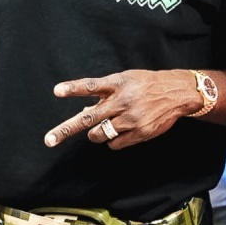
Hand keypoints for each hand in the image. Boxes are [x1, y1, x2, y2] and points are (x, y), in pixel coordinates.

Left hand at [44, 69, 195, 149]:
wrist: (176, 93)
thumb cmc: (147, 85)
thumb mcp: (126, 80)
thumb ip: (105, 95)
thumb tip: (84, 113)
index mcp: (118, 84)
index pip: (92, 86)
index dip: (74, 88)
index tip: (57, 90)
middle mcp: (122, 101)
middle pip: (89, 119)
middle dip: (66, 130)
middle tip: (48, 140)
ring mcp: (130, 119)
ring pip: (99, 135)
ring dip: (96, 133)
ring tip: (107, 124)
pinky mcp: (139, 133)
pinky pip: (114, 144)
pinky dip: (113, 139)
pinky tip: (123, 129)